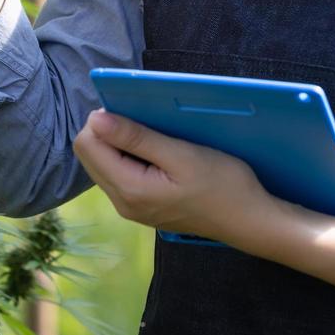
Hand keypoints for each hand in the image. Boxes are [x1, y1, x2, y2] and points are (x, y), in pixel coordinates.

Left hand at [72, 108, 295, 256]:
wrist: (249, 219)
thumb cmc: (222, 184)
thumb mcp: (180, 154)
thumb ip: (136, 138)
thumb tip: (95, 119)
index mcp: (128, 189)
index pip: (86, 144)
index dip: (103, 120)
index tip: (134, 114)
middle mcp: (121, 202)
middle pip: (89, 154)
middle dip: (108, 132)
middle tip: (146, 125)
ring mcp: (130, 208)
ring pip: (102, 164)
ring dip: (119, 144)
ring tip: (155, 139)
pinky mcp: (141, 207)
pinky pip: (118, 174)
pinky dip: (129, 157)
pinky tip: (156, 154)